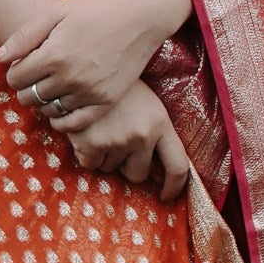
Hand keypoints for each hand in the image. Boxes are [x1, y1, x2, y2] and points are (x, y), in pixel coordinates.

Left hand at [0, 0, 190, 144]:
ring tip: (52, 87)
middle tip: (37, 77)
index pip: (16, 79)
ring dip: (44, 102)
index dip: (15, 72)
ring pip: (49, 111)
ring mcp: (88, 92)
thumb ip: (23, 37)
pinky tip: (62, 107)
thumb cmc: (94, 12)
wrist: (138, 19)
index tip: (25, 65)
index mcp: (53, 55)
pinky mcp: (105, 102)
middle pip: (29, 97)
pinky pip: (73, 124)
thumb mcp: (56, 14)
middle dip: (27, 88)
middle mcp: (69, 77)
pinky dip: (61, 121)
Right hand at [57, 81, 191, 202]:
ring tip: (101, 126)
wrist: (86, 66)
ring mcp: (117, 140)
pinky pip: (90, 165)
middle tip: (116, 139)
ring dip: (104, 154)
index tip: (165, 196)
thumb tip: (152, 172)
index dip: (173, 187)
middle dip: (127, 165)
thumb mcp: (147, 104)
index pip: (178, 166)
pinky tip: (86, 130)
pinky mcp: (91, 144)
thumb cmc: (119, 87)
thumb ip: (153, 133)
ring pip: (110, 169)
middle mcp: (142, 135)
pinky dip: (85, 153)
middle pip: (138, 174)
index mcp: (161, 123)